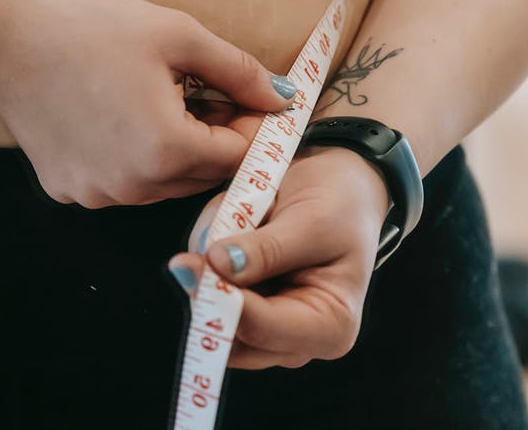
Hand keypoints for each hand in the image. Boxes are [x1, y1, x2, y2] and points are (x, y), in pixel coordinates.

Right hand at [0, 0, 295, 208]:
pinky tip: (112, 115)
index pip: (238, 157)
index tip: (245, 96)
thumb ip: (239, 71)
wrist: (4, 37)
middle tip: (202, 92)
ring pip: (161, 184)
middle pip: (201, 176)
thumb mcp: (178, 35)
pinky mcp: (67, 190)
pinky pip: (118, 183)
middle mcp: (132, 186)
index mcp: (167, 150)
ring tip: (156, 99)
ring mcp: (95, 194)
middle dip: (213, 139)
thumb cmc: (91, 26)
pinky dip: (129, 158)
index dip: (251, 126)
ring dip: (172, 152)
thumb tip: (283, 99)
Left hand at [168, 147, 389, 367]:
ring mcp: (267, 329)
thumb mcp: (312, 221)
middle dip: (209, 287)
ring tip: (236, 224)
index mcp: (330, 327)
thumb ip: (266, 249)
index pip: (262, 329)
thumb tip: (217, 265)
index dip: (221, 299)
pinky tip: (231, 231)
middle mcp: (297, 341)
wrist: (340, 188)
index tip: (186, 265)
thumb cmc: (341, 205)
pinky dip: (207, 262)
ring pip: (210, 315)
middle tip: (201, 244)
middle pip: (229, 336)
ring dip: (207, 270)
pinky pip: (206, 294)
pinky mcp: (244, 310)